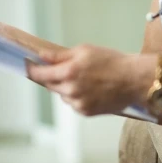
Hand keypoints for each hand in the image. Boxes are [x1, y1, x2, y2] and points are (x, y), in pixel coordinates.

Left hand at [26, 45, 143, 115]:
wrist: (134, 80)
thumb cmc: (111, 61)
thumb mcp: (84, 51)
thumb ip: (59, 55)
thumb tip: (41, 56)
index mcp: (68, 72)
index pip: (40, 74)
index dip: (31, 70)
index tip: (27, 65)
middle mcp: (70, 90)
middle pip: (49, 85)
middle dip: (52, 77)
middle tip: (65, 69)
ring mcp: (78, 103)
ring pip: (62, 95)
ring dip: (65, 87)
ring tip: (84, 79)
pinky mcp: (86, 112)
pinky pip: (73, 103)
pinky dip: (76, 97)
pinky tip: (90, 89)